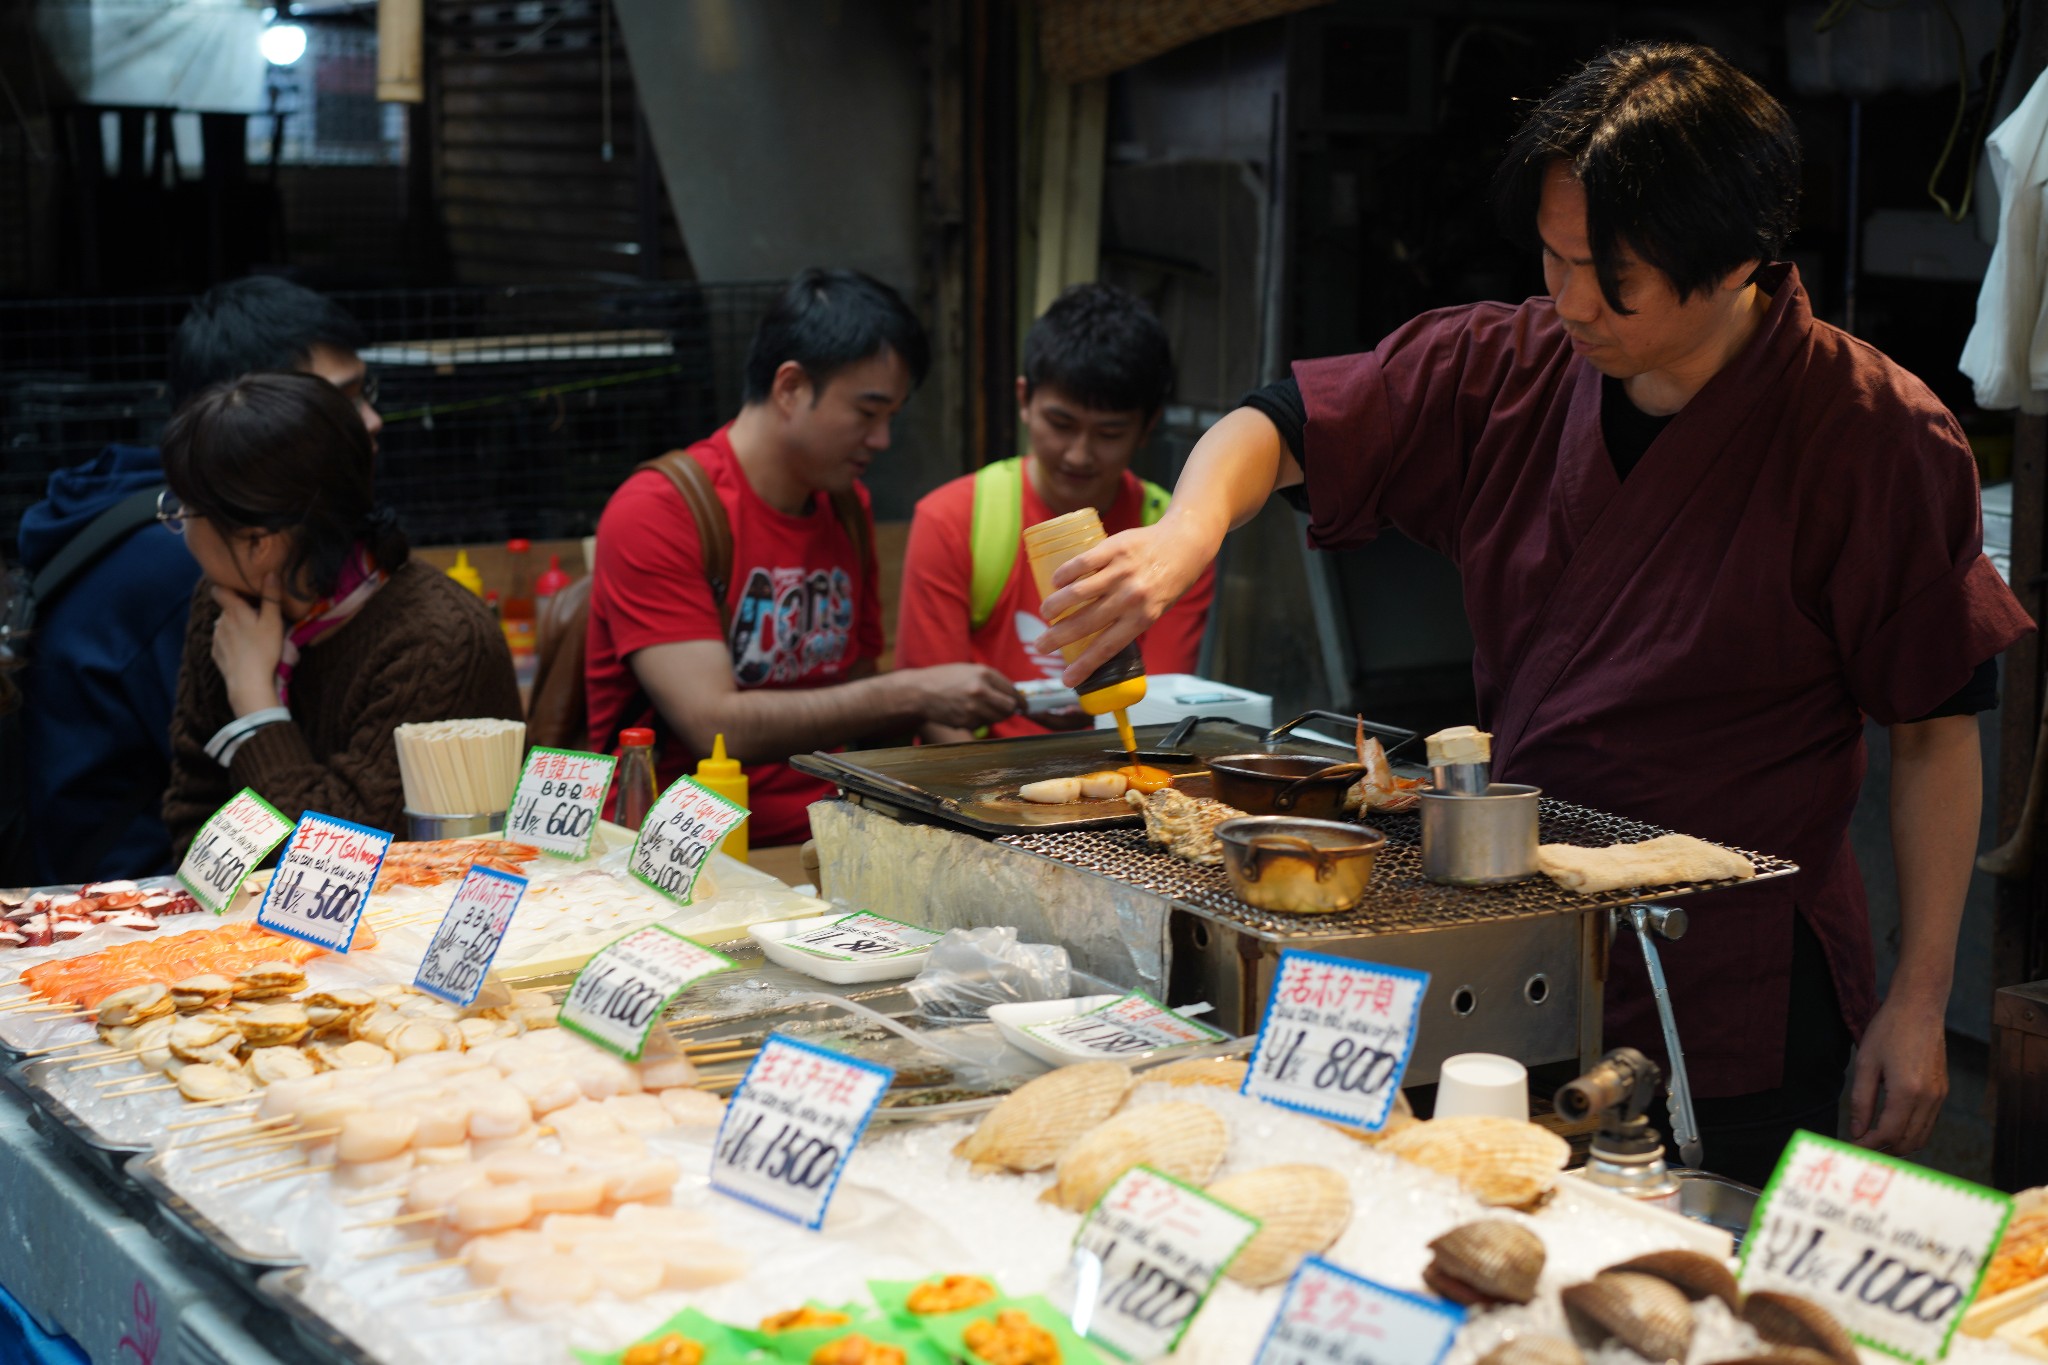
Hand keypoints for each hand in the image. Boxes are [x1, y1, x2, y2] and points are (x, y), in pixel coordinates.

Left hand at [210, 575, 286, 717]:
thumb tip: (270, 572)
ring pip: (224, 624)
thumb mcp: (273, 621)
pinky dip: (231, 641)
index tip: (238, 587)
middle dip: (238, 609)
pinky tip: (244, 650)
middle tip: (256, 616)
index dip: (226, 586)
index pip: (219, 589)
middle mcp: (221, 621)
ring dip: (235, 625)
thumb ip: (271, 597)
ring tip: (251, 635)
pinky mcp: (216, 653)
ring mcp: (217, 638)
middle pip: (226, 608)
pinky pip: (222, 640)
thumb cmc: (264, 649)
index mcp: (234, 610)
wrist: (248, 682)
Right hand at [901, 664, 1019, 729]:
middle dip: (1009, 710)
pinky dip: (978, 721)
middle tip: (1005, 709)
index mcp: (984, 674)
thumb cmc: (944, 678)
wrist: (919, 691)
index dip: (1020, 700)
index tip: (1024, 706)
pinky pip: (981, 724)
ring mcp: (973, 708)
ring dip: (993, 716)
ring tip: (979, 708)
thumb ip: (991, 681)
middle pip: (1009, 708)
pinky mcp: (965, 722)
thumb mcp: (969, 670)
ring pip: (997, 718)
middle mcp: (981, 691)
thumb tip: (1012, 695)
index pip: (1012, 691)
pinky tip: (965, 712)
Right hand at [1034, 520, 1216, 687]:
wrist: (1183, 543)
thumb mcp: (1155, 609)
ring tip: (1045, 613)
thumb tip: (1096, 643)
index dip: (1084, 665)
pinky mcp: (1114, 548)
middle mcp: (1131, 596)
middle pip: (1085, 623)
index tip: (1066, 680)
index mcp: (1143, 617)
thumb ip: (1129, 623)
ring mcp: (1121, 571)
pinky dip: (1064, 574)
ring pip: (1077, 593)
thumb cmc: (1167, 581)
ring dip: (1055, 606)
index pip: (1107, 647)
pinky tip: (1055, 582)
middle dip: (1057, 638)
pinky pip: (1081, 563)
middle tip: (1041, 646)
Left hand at [1848, 994, 1947, 1154]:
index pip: (1888, 1133)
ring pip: (1921, 1137)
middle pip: (1908, 1142)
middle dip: (1884, 1150)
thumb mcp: (1866, 1063)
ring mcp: (1940, 1096)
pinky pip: (1928, 1123)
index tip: (1851, 1148)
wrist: (1920, 1008)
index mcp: (1908, 1092)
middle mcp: (1929, 1098)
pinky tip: (1891, 1125)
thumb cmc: (1889, 1030)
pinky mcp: (1942, 1091)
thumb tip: (1857, 1131)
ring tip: (1873, 1139)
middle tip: (1861, 1147)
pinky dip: (1911, 1132)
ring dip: (1898, 1144)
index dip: (1869, 1145)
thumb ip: (1861, 1101)